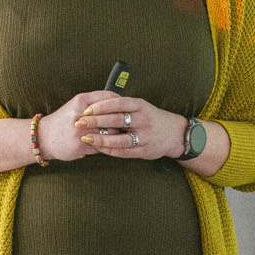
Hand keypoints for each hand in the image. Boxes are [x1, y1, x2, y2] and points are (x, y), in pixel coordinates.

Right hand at [37, 90, 127, 162]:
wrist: (43, 137)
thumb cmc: (64, 120)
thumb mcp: (76, 105)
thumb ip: (95, 102)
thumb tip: (119, 102)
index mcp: (80, 101)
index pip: (109, 97)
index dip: (120, 102)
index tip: (125, 107)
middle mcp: (80, 115)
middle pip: (112, 116)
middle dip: (121, 120)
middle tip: (125, 122)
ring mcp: (80, 132)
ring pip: (110, 132)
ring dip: (115, 135)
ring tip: (116, 134)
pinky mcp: (81, 146)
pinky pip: (102, 146)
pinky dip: (107, 145)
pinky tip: (106, 144)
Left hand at [72, 93, 186, 162]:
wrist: (175, 134)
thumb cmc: (152, 118)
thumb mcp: (141, 106)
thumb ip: (122, 106)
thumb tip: (97, 103)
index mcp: (141, 106)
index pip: (118, 103)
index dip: (101, 106)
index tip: (87, 109)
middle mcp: (143, 120)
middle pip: (117, 120)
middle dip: (96, 122)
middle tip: (79, 122)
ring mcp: (144, 137)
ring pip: (119, 139)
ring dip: (100, 139)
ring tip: (85, 137)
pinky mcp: (144, 151)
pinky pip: (123, 151)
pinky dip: (109, 150)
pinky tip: (97, 147)